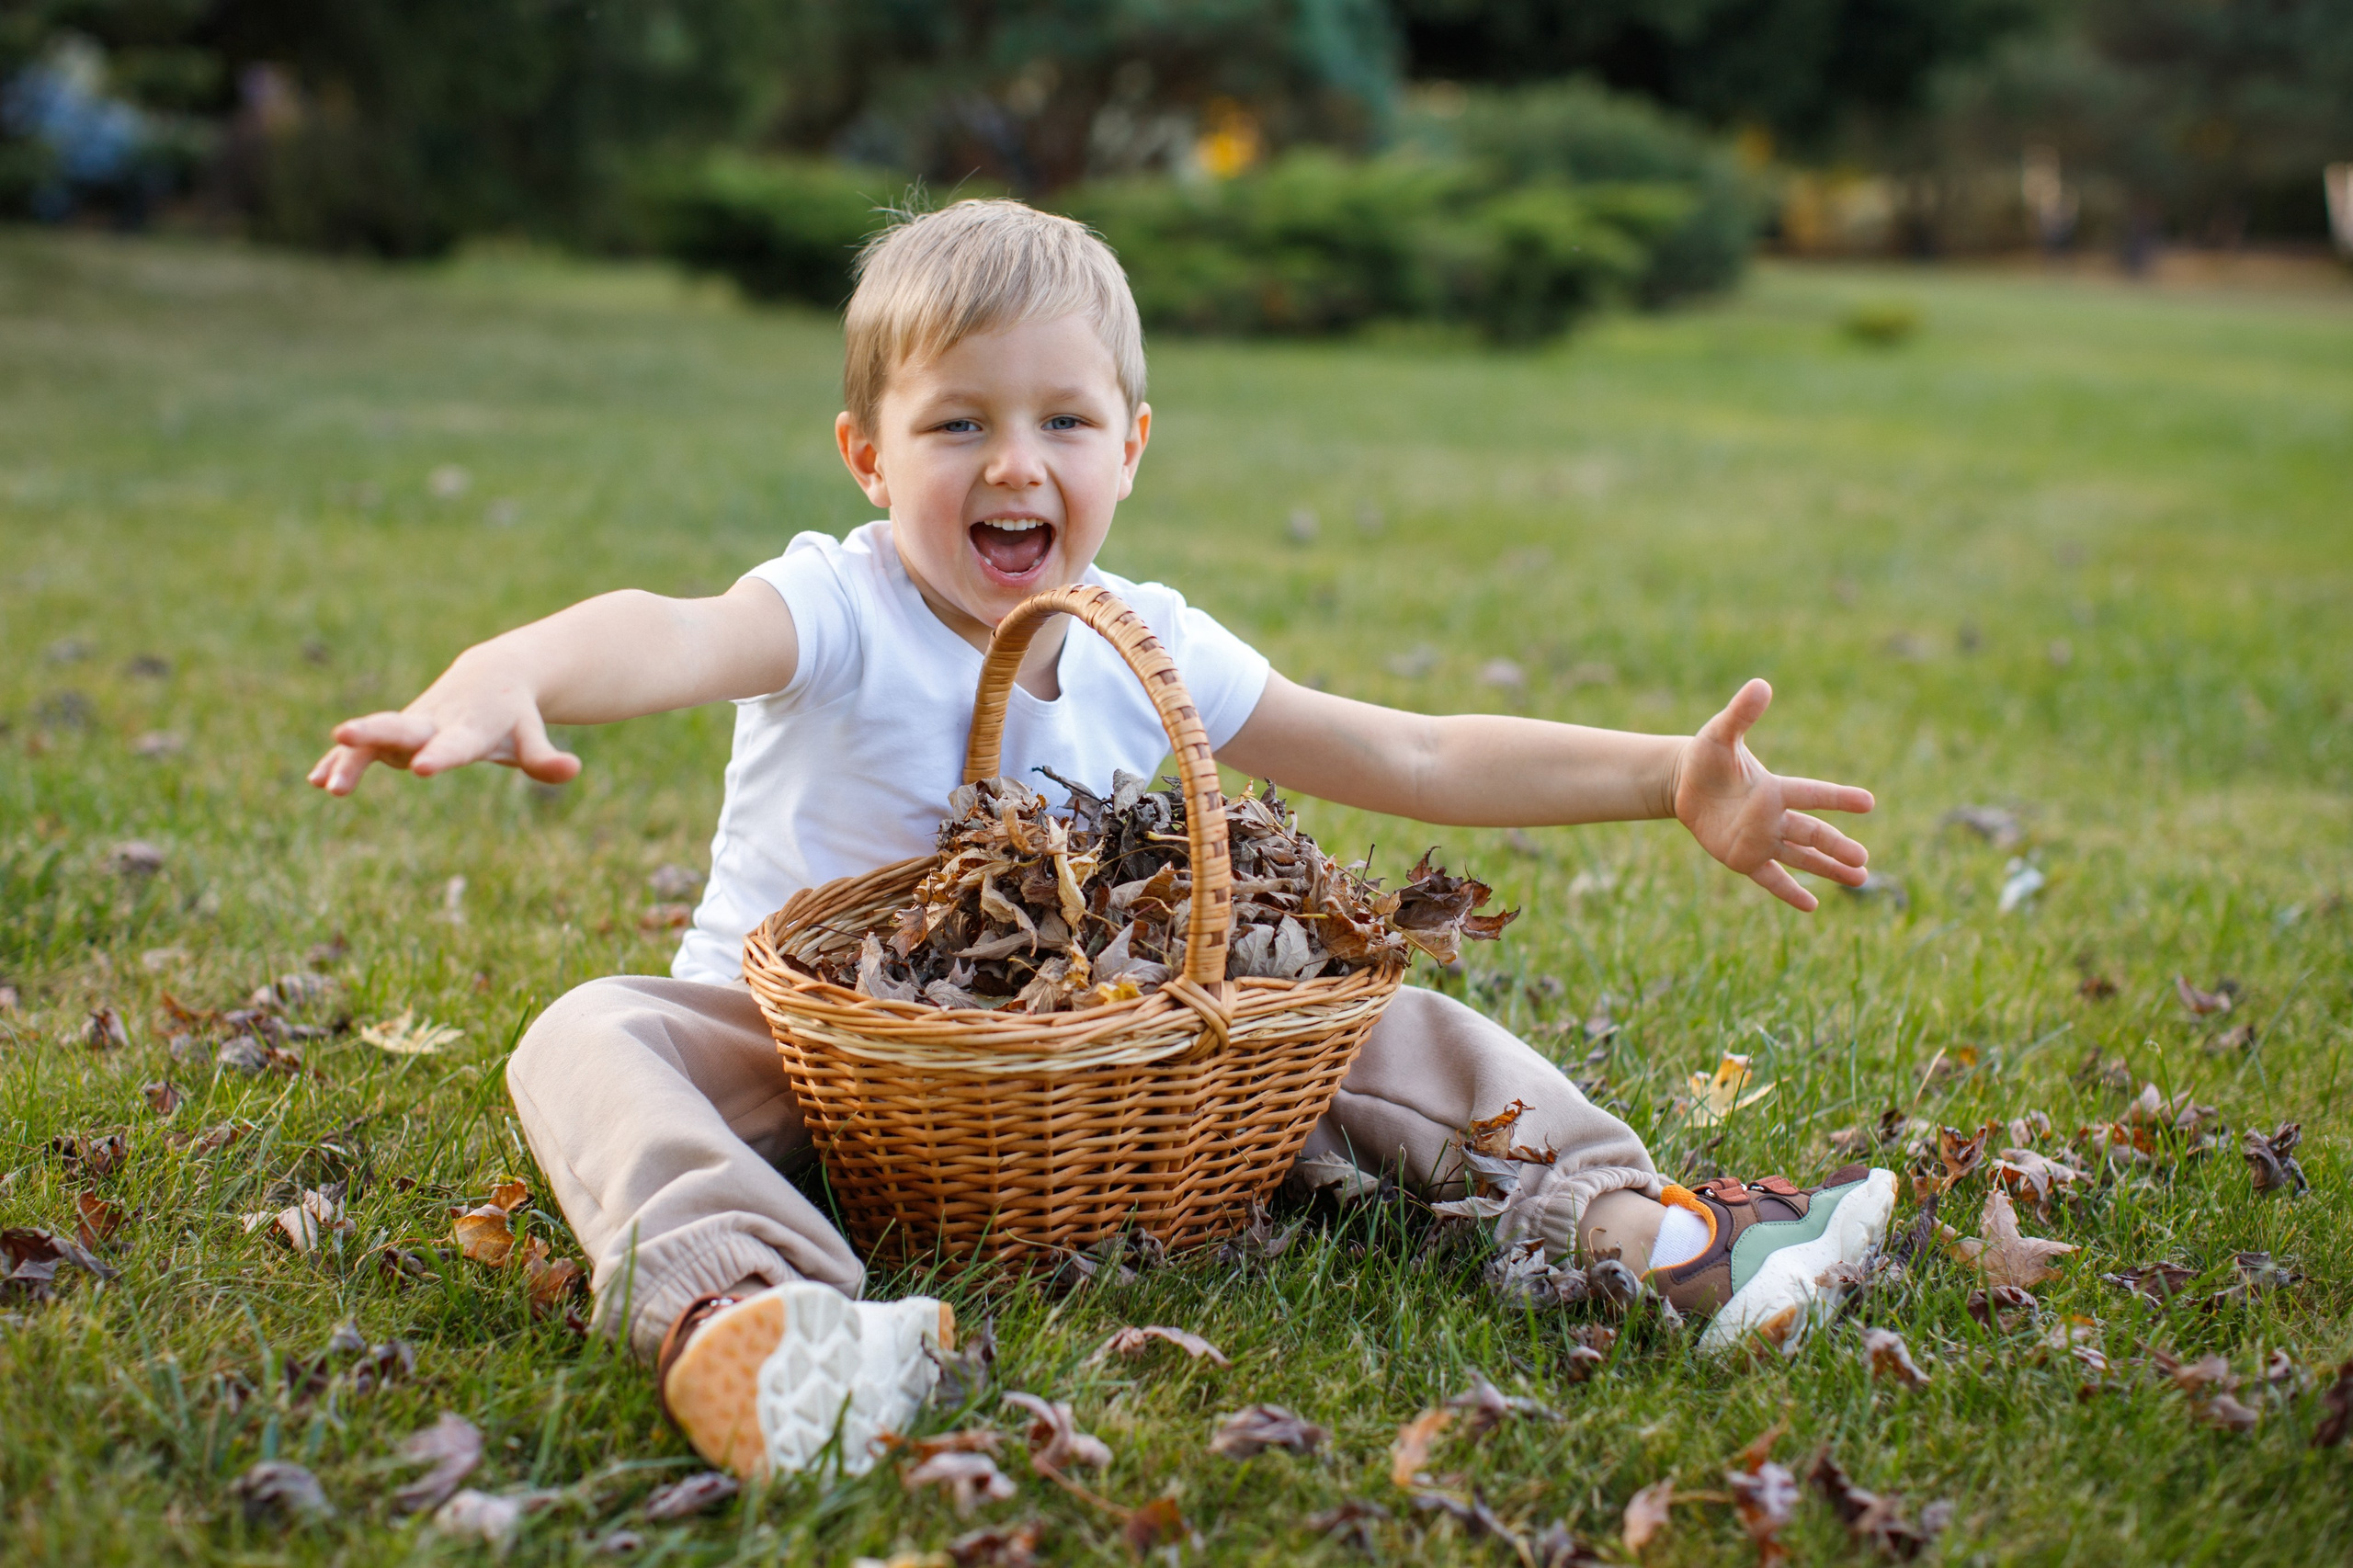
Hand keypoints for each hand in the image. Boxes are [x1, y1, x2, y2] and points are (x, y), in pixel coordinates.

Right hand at [307, 652, 580, 795]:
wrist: (493, 675)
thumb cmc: (514, 715)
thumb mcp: (530, 736)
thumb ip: (544, 758)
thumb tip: (573, 770)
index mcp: (469, 726)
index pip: (455, 744)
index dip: (440, 755)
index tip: (422, 768)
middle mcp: (434, 721)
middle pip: (399, 725)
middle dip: (372, 732)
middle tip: (344, 736)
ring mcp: (410, 725)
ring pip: (374, 738)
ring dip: (347, 758)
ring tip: (326, 785)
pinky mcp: (395, 732)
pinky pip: (363, 748)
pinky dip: (341, 762)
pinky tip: (317, 781)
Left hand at [1670, 678, 1872, 911]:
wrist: (1683, 782)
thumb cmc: (1705, 756)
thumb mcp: (1720, 733)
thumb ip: (1741, 713)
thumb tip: (1760, 684)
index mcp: (1773, 789)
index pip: (1812, 794)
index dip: (1838, 798)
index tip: (1869, 802)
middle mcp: (1773, 817)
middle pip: (1813, 833)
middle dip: (1837, 846)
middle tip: (1865, 860)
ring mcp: (1760, 839)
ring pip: (1801, 857)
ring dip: (1828, 869)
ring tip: (1860, 879)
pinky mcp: (1742, 858)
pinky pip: (1770, 877)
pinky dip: (1788, 891)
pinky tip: (1811, 906)